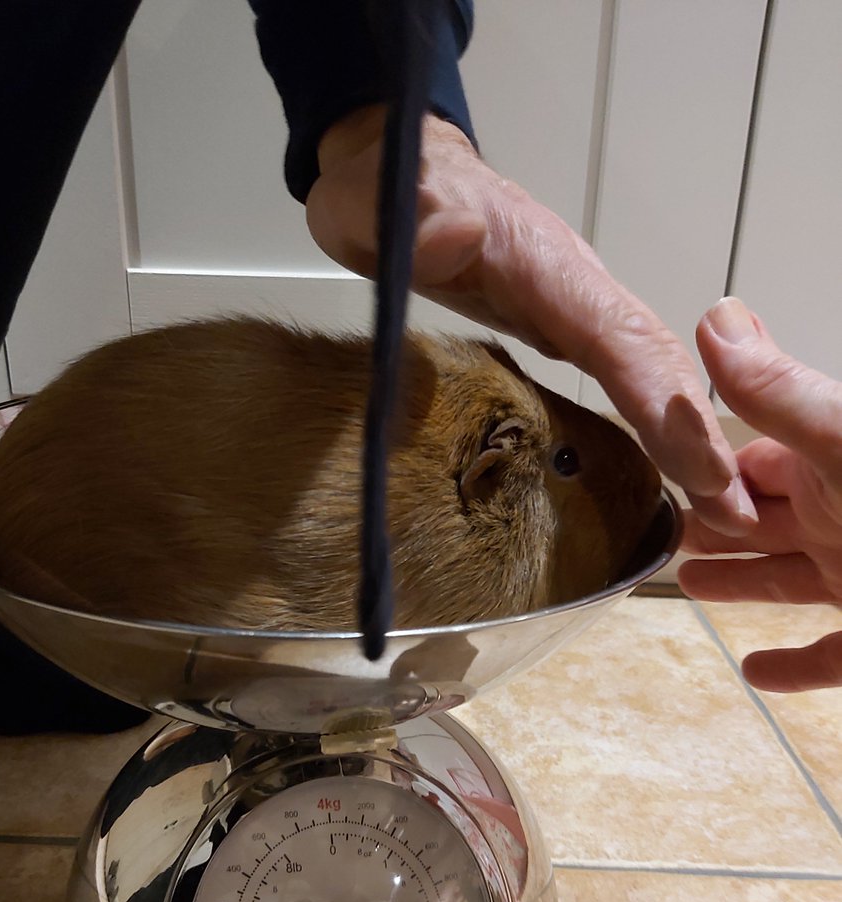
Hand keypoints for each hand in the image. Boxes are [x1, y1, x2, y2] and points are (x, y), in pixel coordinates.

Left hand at [306, 107, 755, 535]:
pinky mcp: (557, 328)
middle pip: (654, 360)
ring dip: (685, 435)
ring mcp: (570, 309)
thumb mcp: (383, 198)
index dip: (662, 402)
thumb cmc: (385, 188)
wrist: (390, 177)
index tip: (701, 465)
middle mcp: (573, 288)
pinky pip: (619, 378)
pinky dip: (649, 424)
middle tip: (732, 509)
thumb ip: (417, 212)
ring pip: (646, 371)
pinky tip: (658, 468)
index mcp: (543, 263)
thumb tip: (449, 231)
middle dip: (697, 433)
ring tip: (716, 506)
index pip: (620, 335)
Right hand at [678, 297, 841, 691]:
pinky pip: (826, 657)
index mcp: (829, 468)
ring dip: (738, 585)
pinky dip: (791, 666)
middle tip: (667, 533)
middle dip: (713, 526)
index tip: (662, 478)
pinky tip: (757, 671)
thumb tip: (718, 321)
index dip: (708, 470)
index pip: (753, 461)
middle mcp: (841, 521)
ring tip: (691, 586)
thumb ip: (780, 393)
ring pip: (783, 583)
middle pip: (760, 522)